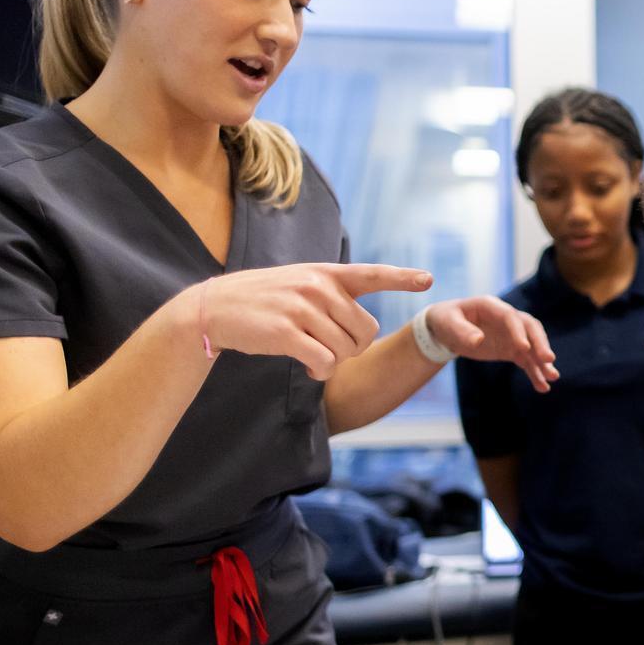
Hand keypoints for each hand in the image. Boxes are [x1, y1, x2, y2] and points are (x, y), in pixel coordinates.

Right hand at [196, 263, 430, 380]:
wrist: (215, 308)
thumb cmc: (265, 302)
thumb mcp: (300, 285)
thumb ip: (333, 297)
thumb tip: (365, 332)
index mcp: (326, 273)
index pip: (372, 274)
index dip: (402, 279)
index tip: (428, 279)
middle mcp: (317, 286)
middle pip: (366, 331)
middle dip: (353, 348)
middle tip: (329, 347)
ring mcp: (302, 308)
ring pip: (346, 350)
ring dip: (333, 362)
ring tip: (313, 355)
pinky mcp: (286, 332)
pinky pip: (325, 362)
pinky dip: (321, 371)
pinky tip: (309, 367)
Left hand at [423, 296, 559, 391]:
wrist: (445, 330)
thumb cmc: (446, 321)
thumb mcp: (448, 323)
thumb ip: (462, 331)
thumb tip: (478, 340)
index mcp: (491, 307)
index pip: (510, 317)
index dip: (518, 331)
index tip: (523, 348)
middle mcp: (506, 319)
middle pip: (530, 328)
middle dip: (540, 343)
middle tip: (548, 359)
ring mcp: (512, 334)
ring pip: (533, 346)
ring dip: (542, 362)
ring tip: (552, 377)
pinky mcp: (512, 349)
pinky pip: (526, 361)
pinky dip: (534, 373)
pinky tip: (542, 387)